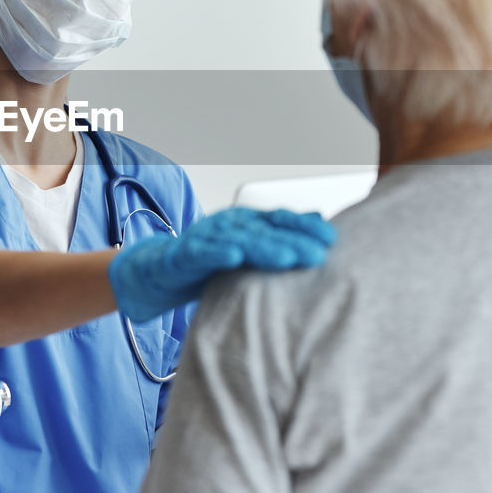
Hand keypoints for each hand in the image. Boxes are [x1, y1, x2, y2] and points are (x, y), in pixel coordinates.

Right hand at [108, 207, 335, 321]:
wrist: (159, 272)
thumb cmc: (209, 263)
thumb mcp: (250, 252)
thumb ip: (282, 238)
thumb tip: (321, 221)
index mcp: (246, 223)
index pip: (280, 220)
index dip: (304, 227)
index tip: (332, 238)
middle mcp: (228, 225)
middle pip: (265, 230)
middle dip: (294, 240)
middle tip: (319, 253)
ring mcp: (205, 237)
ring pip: (238, 240)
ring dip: (264, 247)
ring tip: (288, 257)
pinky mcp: (183, 254)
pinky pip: (202, 253)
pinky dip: (218, 253)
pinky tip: (234, 257)